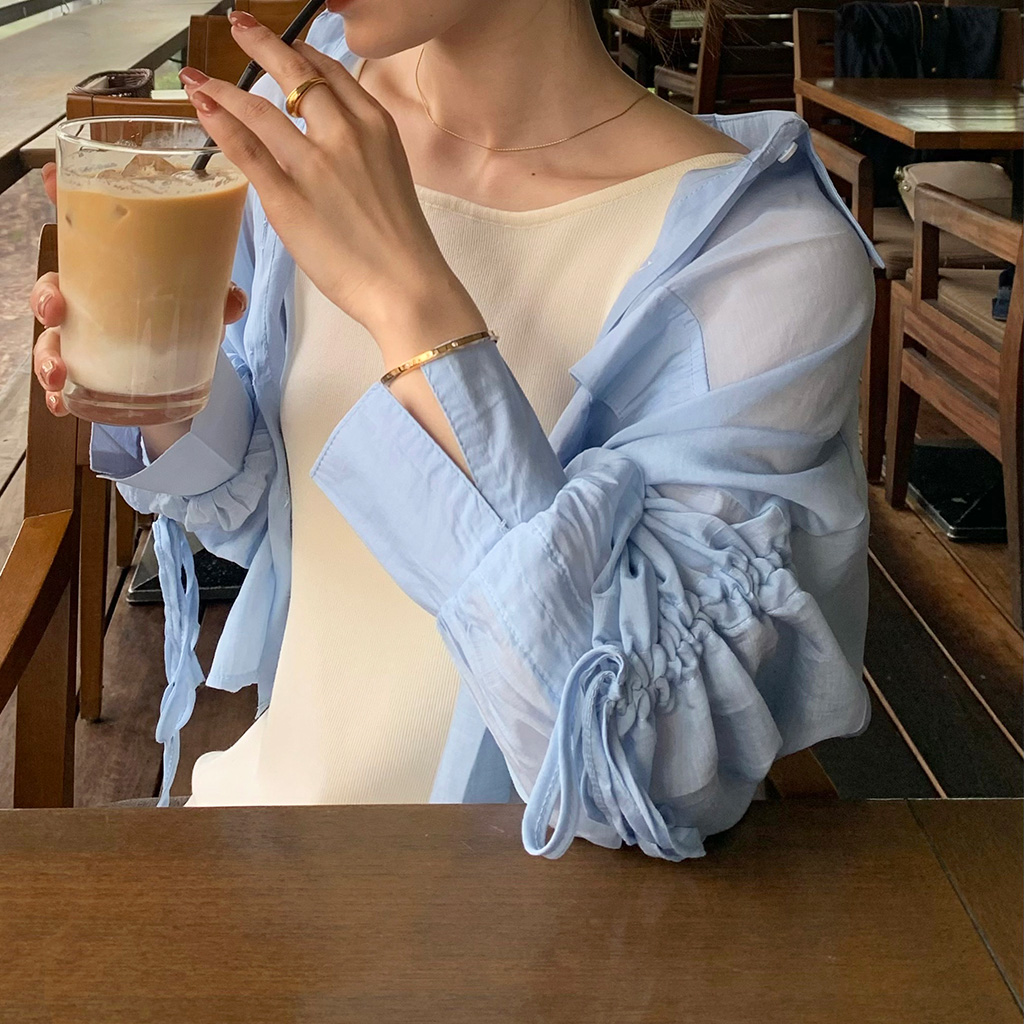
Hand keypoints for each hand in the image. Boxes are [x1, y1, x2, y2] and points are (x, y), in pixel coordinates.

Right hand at [30, 163, 247, 417]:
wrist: (185, 377)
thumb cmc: (186, 321)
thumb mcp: (205, 303)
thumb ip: (219, 299)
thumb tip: (233, 300)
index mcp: (112, 271)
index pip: (81, 230)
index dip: (60, 200)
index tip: (50, 178)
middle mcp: (90, 301)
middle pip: (53, 289)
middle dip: (45, 296)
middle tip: (55, 306)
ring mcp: (86, 340)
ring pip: (52, 340)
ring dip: (47, 354)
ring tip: (58, 370)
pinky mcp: (91, 377)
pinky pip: (66, 386)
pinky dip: (58, 396)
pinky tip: (58, 403)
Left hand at [178, 12, 481, 347]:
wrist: (407, 286)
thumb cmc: (402, 244)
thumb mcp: (391, 176)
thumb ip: (361, 149)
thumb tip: (327, 144)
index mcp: (377, 126)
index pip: (333, 73)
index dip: (304, 53)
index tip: (288, 47)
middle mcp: (345, 133)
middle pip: (294, 75)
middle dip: (262, 44)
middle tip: (240, 26)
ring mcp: (313, 164)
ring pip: (259, 108)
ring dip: (223, 86)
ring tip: (199, 75)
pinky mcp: (287, 197)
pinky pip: (245, 148)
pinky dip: (219, 122)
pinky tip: (203, 106)